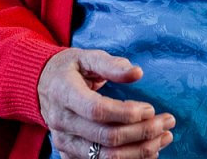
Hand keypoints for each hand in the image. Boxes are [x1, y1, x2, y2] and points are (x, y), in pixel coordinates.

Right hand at [38, 48, 174, 158]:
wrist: (39, 85)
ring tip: (164, 137)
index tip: (150, 108)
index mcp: (64, 93)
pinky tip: (148, 151)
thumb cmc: (69, 69)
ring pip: (106, 157)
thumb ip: (111, 64)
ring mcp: (64, 142)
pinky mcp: (69, 154)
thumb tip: (137, 73)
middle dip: (142, 132)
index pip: (97, 110)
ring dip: (140, 151)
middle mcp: (61, 122)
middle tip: (167, 122)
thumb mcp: (86, 57)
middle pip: (106, 137)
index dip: (126, 113)